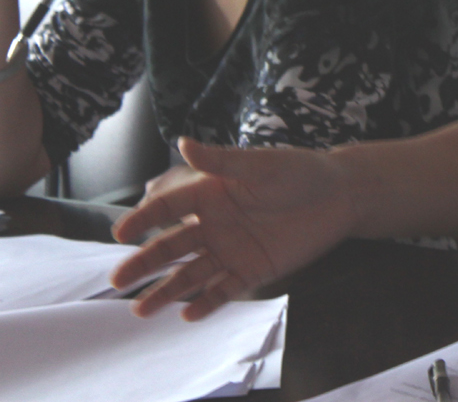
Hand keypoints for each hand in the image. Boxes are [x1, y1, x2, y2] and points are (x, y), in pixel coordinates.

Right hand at [111, 137, 358, 320]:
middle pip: (171, 246)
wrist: (340, 195)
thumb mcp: (260, 164)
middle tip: (117, 280)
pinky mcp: (252, 270)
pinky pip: (223, 289)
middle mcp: (213, 223)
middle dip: (144, 263)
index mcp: (209, 193)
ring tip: (140, 309)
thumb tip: (183, 142)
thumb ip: (221, 160)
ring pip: (191, 274)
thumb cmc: (298, 171)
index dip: (143, 219)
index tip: (120, 233)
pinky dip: (205, 303)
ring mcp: (230, 249)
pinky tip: (187, 314)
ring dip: (166, 291)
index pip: (168, 208)